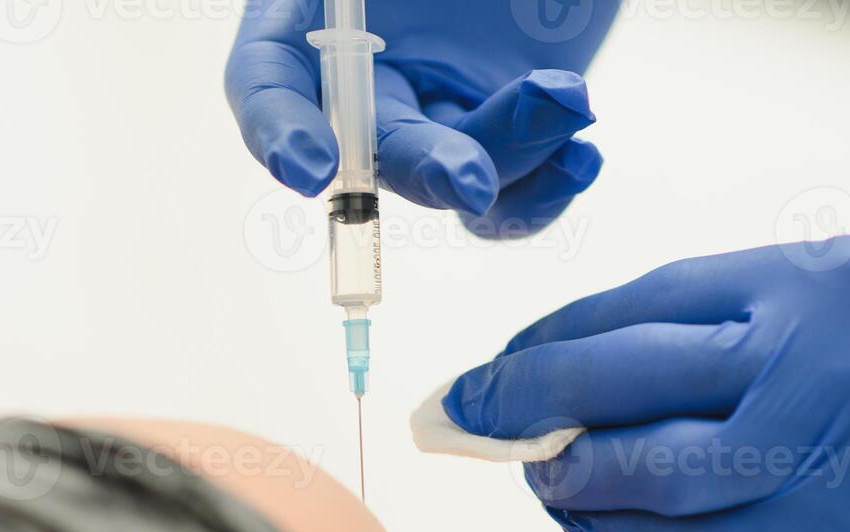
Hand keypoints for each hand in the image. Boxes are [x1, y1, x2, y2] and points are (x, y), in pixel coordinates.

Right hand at [225, 0, 617, 235]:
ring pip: (455, 177)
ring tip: (566, 96)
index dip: (279, 131)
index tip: (314, 168)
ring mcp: (439, 106)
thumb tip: (354, 25)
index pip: (268, 83)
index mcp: (316, 14)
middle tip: (472, 180)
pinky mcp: (504, 133)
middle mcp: (370, 71)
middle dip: (425, 167)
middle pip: (373, 148)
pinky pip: (514, 195)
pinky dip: (548, 190)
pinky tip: (582, 153)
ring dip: (512, 157)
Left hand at [442, 236, 849, 531]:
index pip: (637, 304)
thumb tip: (624, 356)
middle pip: (615, 378)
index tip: (495, 364)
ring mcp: (826, 462)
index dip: (545, 340)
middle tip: (461, 416)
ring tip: (537, 482)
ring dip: (564, 483)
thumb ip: (761, 315)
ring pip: (643, 478)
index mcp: (818, 281)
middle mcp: (812, 360)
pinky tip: (592, 530)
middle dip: (516, 401)